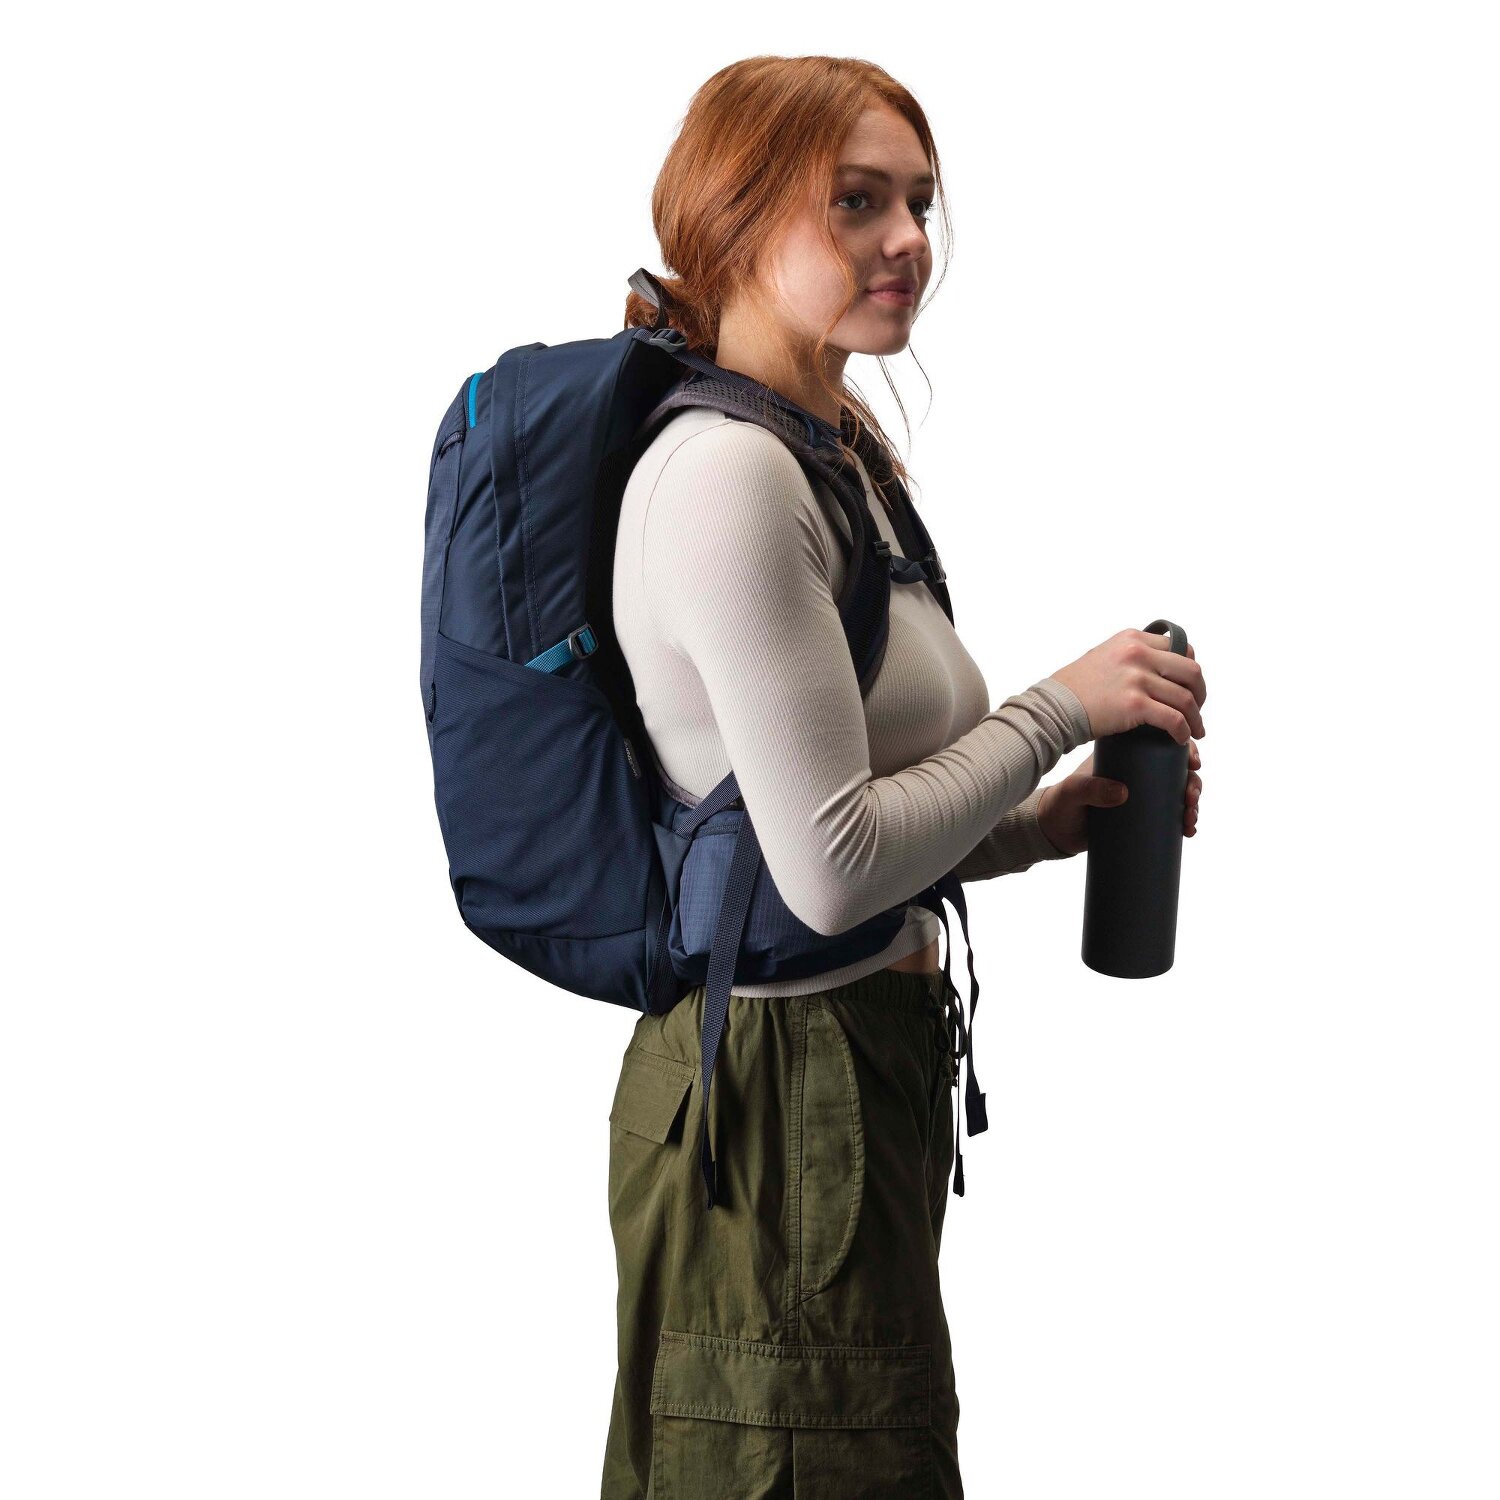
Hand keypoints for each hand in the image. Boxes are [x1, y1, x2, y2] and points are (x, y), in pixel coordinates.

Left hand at [1037, 739, 1203, 854]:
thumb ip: (1090, 789)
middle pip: (1176, 771)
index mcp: (1124, 757)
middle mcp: (1137, 773)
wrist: (1053, 832)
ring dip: (1193, 803)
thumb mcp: (1072, 793)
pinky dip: (1184, 822)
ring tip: (1190, 818)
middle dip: (1193, 782)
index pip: (1160, 746)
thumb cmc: (1060, 805)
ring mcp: (1141, 795)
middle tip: (1190, 797)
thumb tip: (1121, 792)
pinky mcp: (1142, 816)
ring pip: (1178, 793)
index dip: (1184, 750)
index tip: (1193, 762)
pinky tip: (1189, 831)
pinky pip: (1170, 816)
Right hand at [1051, 630, 1206, 744]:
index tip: (1190, 688)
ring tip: (1195, 731)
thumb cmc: (1076, 688)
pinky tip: (1181, 739)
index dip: (1190, 671)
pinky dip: (1183, 731)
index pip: (1180, 649)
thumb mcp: (1105, 655)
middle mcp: (1138, 653)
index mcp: (1133, 639)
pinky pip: (1173, 718)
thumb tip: (1156, 664)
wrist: (1054, 707)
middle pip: (1191, 672)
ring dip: (1196, 717)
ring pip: (1186, 698)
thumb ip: (1131, 655)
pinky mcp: (1134, 704)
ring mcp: (1136, 678)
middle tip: (1197, 710)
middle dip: (1200, 693)